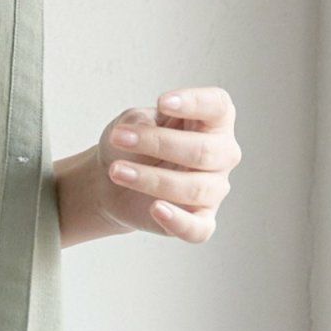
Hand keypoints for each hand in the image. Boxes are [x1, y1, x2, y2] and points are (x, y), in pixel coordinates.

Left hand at [91, 85, 240, 242]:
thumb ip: (142, 123)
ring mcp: (213, 189)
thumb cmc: (130, 145)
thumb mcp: (130, 123)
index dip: (195, 103)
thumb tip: (148, 131)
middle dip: (158, 144)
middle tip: (119, 138)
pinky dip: (179, 221)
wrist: (109, 180)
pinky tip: (156, 209)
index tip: (161, 102)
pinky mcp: (199, 220)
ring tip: (116, 171)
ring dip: (151, 179)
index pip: (218, 106)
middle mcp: (221, 155)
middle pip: (203, 151)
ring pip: (194, 188)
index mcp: (212, 122)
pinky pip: (198, 229)